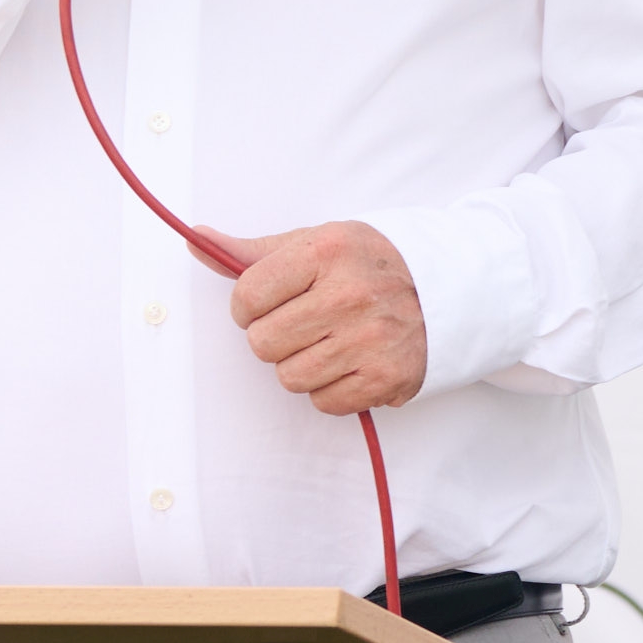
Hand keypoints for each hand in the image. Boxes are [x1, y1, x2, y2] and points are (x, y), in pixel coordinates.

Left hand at [205, 222, 427, 416]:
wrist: (447, 288)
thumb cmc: (368, 263)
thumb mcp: (315, 241)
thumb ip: (251, 250)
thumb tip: (196, 239)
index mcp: (326, 251)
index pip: (247, 295)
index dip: (248, 305)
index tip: (270, 302)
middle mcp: (349, 294)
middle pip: (262, 343)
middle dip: (275, 337)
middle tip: (305, 322)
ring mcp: (370, 339)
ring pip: (289, 377)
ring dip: (301, 365)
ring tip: (329, 341)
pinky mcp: (386, 378)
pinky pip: (323, 402)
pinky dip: (330, 389)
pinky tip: (350, 362)